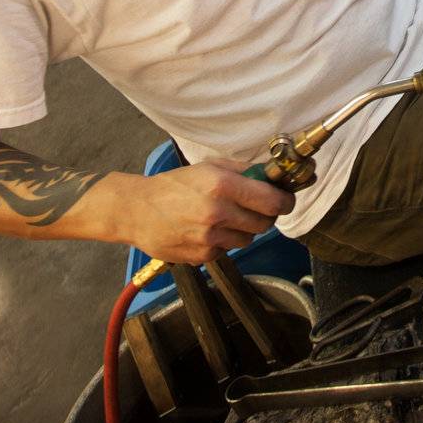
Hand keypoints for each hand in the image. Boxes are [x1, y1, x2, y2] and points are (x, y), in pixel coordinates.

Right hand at [120, 160, 294, 263]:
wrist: (137, 211)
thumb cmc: (174, 185)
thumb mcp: (209, 167)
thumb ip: (244, 170)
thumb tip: (273, 174)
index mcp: (222, 186)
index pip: (272, 201)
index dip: (285, 201)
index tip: (285, 199)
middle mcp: (218, 213)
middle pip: (265, 223)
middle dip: (266, 215)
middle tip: (256, 207)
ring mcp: (210, 238)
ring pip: (248, 238)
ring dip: (245, 229)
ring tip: (226, 217)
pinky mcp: (203, 256)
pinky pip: (228, 250)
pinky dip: (225, 241)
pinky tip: (209, 230)